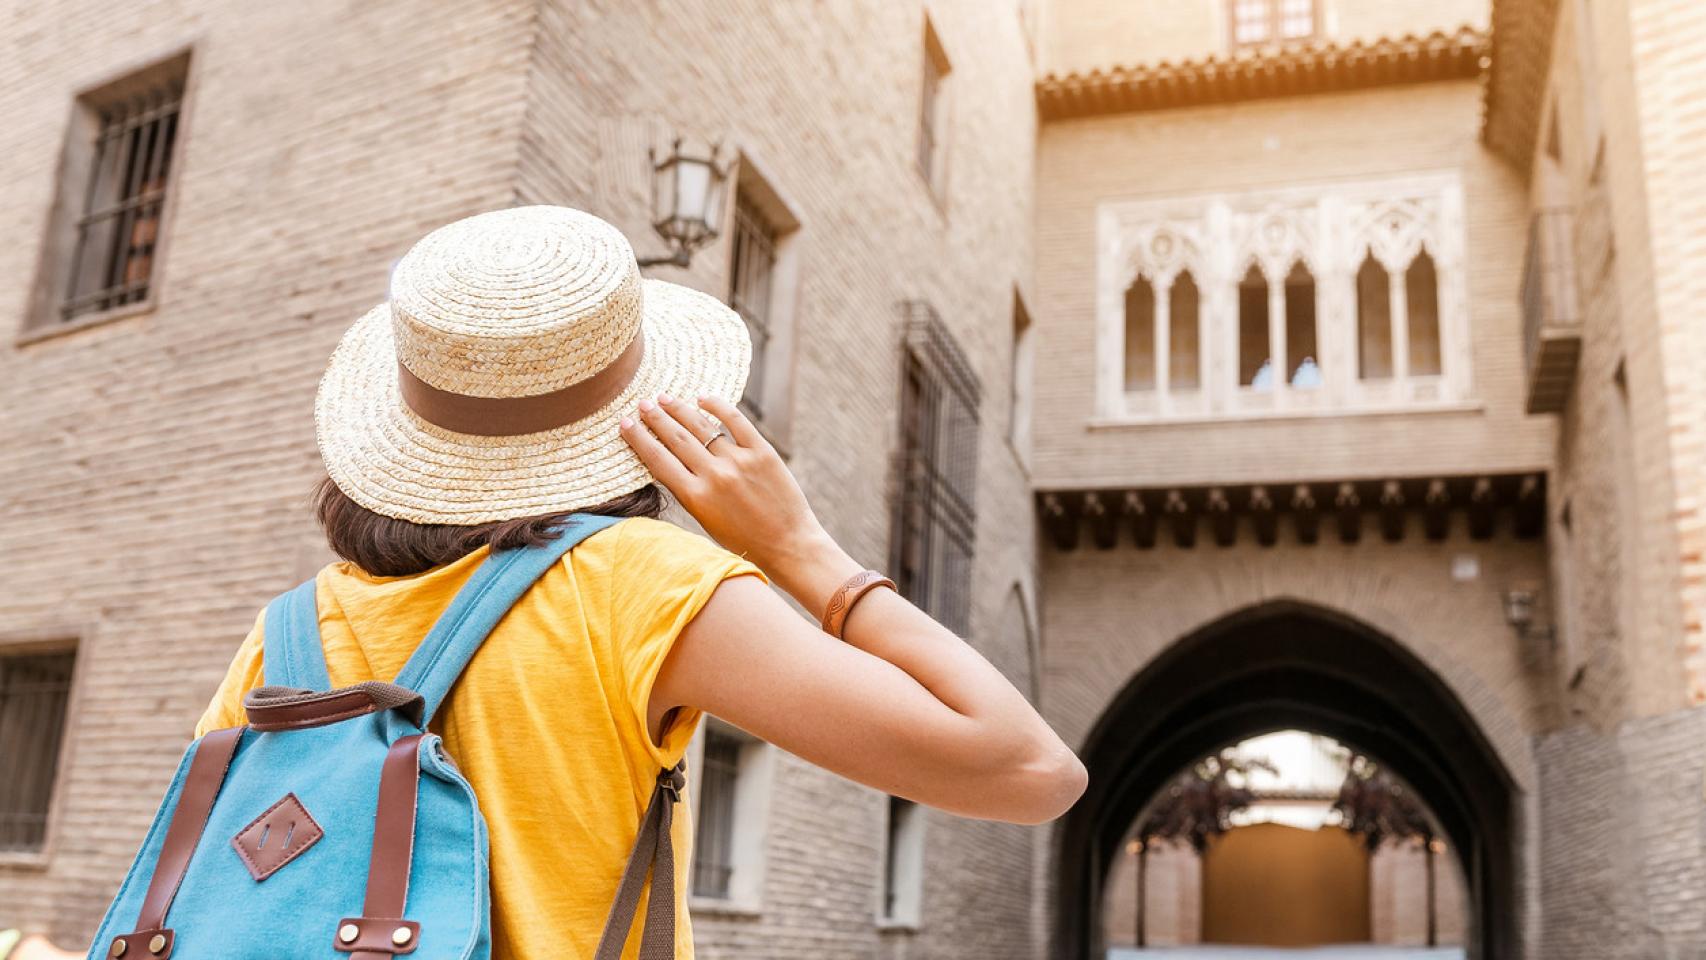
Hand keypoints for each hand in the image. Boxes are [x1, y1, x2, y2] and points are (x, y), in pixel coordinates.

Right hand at [620, 394, 857, 599]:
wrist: (788, 545)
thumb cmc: (745, 541)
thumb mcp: (706, 521)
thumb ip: (689, 491)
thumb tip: (670, 459)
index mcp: (695, 498)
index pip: (658, 461)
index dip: (638, 439)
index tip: (625, 424)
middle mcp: (714, 476)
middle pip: (676, 438)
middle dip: (656, 418)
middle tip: (642, 403)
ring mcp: (739, 462)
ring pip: (702, 426)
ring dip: (679, 410)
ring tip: (665, 398)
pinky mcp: (763, 453)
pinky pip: (736, 421)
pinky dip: (718, 405)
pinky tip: (703, 397)